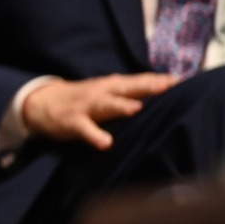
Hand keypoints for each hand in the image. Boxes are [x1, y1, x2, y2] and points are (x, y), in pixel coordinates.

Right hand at [21, 73, 177, 149]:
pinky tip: (106, 143)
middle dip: (147, 86)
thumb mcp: (105, 91)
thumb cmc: (82, 99)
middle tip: (167, 86)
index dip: (159, 80)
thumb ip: (129, 90)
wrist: (42, 103)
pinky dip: (95, 136)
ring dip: (120, 106)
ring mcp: (87, 106)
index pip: (139, 81)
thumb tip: (161, 85)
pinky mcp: (73, 122)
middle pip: (127, 88)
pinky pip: (85, 130)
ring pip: (106, 105)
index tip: (182, 80)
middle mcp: (101, 92)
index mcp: (111, 85)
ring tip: (137, 109)